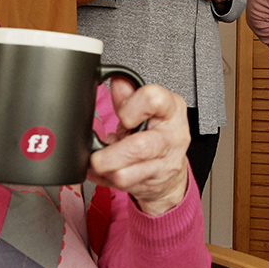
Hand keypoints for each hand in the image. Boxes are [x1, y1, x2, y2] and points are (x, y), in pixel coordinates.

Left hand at [87, 77, 189, 215]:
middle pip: (140, 146)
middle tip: (96, 155)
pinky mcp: (153, 183)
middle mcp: (172, 137)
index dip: (130, 107)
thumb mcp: (149, 110)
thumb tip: (117, 81)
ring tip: (98, 161)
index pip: (152, 99)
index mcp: (171, 109)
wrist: (170, 168)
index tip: (122, 115)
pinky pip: (121, 185)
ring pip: (127, 174)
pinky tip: (103, 171)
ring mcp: (165, 163)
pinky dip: (104, 179)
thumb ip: (129, 96)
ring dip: (105, 169)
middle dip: (110, 154)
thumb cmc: (159, 134)